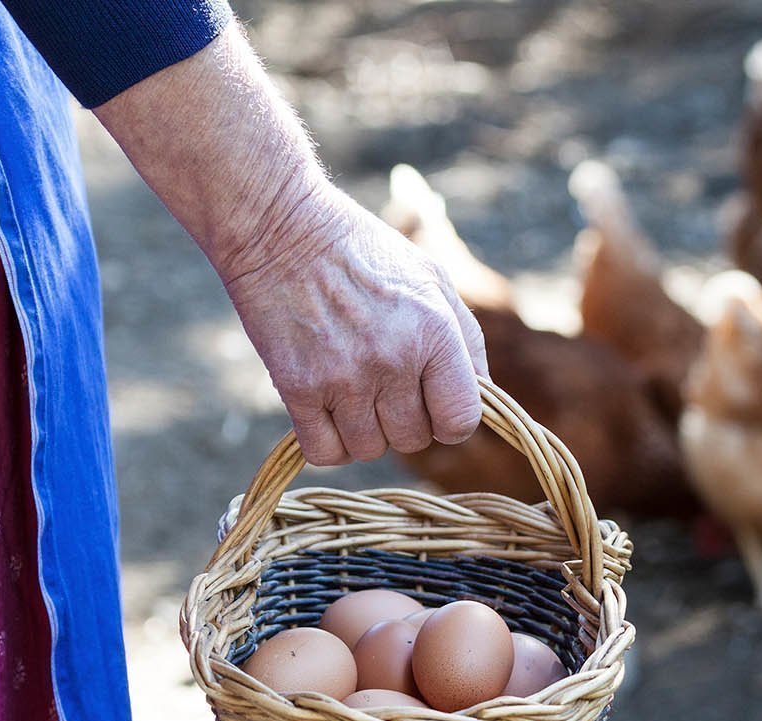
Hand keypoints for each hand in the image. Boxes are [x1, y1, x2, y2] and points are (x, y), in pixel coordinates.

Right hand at [92, 25, 487, 466]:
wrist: (281, 228)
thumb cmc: (363, 252)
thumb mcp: (432, 280)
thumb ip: (465, 340)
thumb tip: (481, 396)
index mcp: (434, 332)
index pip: (460, 420)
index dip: (448, 420)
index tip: (431, 404)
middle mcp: (393, 359)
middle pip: (413, 440)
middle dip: (403, 421)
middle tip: (383, 386)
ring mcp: (343, 377)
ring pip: (368, 450)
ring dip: (363, 431)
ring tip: (352, 391)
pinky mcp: (297, 387)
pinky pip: (324, 452)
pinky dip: (326, 442)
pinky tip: (324, 410)